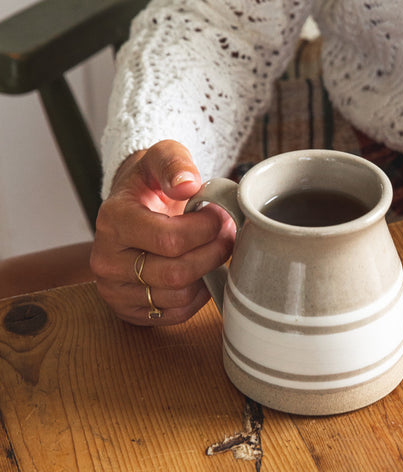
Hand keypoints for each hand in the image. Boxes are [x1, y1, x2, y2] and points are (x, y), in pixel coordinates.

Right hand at [90, 140, 235, 325]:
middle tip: (227, 235)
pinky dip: (197, 297)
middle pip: (176, 273)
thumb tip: (187, 185)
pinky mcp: (127, 310)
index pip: (169, 239)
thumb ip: (174, 163)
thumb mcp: (161, 156)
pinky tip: (200, 272)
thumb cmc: (150, 184)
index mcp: (113, 220)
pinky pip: (175, 315)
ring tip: (214, 250)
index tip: (219, 215)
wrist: (133, 206)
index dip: (206, 230)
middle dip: (213, 253)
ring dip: (208, 274)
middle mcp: (106, 259)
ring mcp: (114, 289)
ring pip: (178, 297)